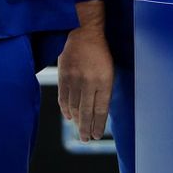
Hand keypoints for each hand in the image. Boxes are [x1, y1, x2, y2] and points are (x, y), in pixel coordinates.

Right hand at [57, 0, 114, 141]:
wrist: (83, 32)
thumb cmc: (100, 52)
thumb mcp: (109, 71)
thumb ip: (104, 90)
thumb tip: (98, 111)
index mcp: (104, 81)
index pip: (101, 110)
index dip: (98, 125)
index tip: (97, 136)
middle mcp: (89, 82)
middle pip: (86, 112)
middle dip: (86, 128)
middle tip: (86, 140)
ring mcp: (75, 79)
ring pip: (74, 107)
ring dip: (76, 122)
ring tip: (79, 132)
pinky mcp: (63, 75)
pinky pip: (63, 98)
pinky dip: (65, 110)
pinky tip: (69, 117)